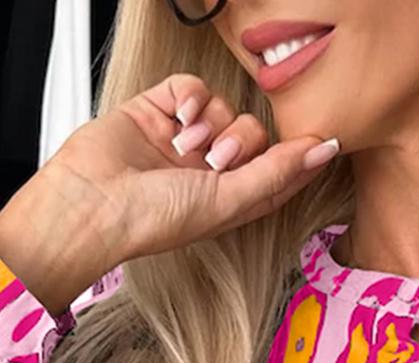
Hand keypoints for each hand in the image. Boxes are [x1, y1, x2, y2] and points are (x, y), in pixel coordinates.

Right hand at [0, 71, 340, 317]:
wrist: (93, 204)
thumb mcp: (227, 201)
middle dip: (243, 140)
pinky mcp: (157, 111)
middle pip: (253, 134)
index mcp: (228, 201)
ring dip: (211, 121)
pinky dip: (189, 95)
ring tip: (185, 147)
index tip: (324, 142)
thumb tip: (324, 152)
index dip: (298, 158)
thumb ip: (277, 174)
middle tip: (219, 159)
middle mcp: (207, 171)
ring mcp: (182, 140)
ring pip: (222, 107)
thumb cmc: (153, 219)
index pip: (277, 173)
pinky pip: (190, 86)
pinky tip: (178, 117)